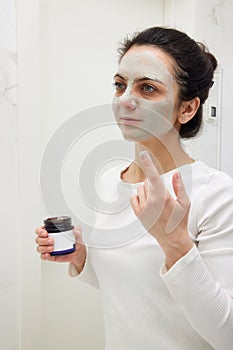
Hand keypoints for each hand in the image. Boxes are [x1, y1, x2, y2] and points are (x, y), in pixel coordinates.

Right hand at [35, 225, 85, 272]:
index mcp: (52, 231)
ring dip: (44, 248)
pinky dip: (44, 256)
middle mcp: (47, 239)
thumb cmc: (75, 241)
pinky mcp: (50, 256)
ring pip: (39, 248)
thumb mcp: (77, 233)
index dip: (40, 231)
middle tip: (52, 241)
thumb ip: (78, 230)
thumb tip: (76, 230)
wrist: (78, 252)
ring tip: (52, 248)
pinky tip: (48, 255)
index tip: (45, 233)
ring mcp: (48, 248)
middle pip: (38, 239)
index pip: (40, 230)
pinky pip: (43, 256)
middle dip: (43, 240)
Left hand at [130, 151, 193, 268]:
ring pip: (140, 189)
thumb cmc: (180, 221)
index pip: (154, 176)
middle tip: (162, 193)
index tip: (144, 154)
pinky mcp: (138, 214)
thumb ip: (179, 186)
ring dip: (147, 190)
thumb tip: (175, 173)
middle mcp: (151, 202)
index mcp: (163, 197)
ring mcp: (143, 208)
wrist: (172, 239)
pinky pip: (134, 198)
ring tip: (156, 200)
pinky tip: (148, 203)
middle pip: (147, 181)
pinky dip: (139, 197)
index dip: (149, 163)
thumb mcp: (185, 203)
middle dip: (154, 183)